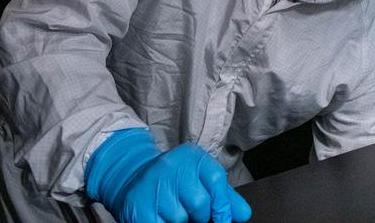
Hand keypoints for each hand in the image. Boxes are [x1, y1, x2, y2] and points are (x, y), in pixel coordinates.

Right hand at [85, 128, 251, 222]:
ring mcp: (153, 186)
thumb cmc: (174, 181)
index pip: (216, 179)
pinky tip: (162, 218)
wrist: (132, 177)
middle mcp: (171, 167)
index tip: (223, 218)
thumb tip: (243, 214)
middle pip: (199, 202)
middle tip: (192, 214)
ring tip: (173, 212)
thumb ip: (223, 196)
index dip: (223, 204)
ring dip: (180, 221)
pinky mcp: (138, 207)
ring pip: (180, 218)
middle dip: (200, 216)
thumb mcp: (200, 179)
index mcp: (191, 157)